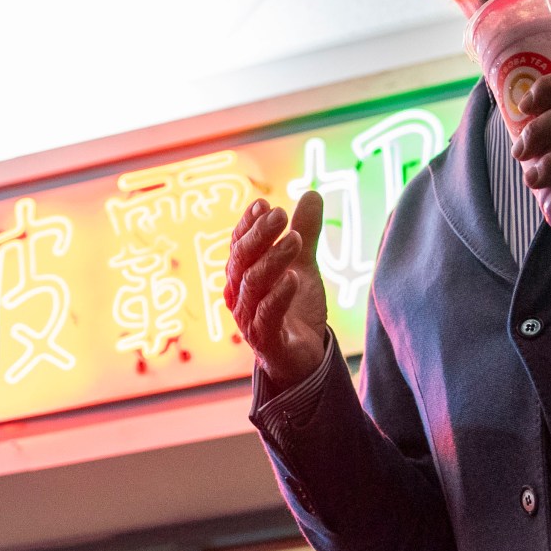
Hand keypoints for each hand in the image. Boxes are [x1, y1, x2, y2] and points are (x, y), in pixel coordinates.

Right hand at [224, 193, 329, 392]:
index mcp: (242, 275)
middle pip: (242, 260)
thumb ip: (305, 232)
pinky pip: (266, 315)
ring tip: (295, 240)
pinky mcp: (265, 340)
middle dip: (259, 235)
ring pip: (253, 285)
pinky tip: (293, 279)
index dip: (248, 224)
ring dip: (273, 260)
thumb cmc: (294, 309)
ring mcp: (249, 318)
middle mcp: (239, 294)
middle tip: (279, 214)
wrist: (301, 358)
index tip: (263, 204)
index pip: (239, 244)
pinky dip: (278, 296)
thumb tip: (311, 192)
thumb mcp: (303, 265)